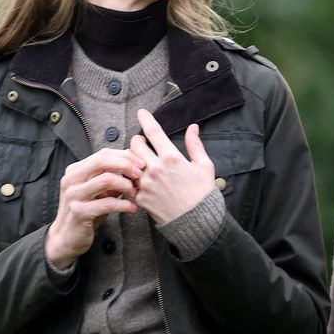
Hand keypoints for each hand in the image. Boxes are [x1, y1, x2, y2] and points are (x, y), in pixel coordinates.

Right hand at [45, 148, 143, 268]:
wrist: (67, 238)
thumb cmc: (86, 212)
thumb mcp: (99, 192)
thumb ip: (113, 178)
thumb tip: (136, 167)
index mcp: (75, 170)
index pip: (103, 154)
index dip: (124, 156)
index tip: (141, 163)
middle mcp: (71, 179)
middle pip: (102, 161)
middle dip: (126, 164)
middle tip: (140, 174)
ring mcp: (73, 195)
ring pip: (106, 179)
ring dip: (126, 185)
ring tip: (134, 193)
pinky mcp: (79, 212)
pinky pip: (107, 204)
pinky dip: (124, 205)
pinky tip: (132, 208)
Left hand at [129, 110, 215, 224]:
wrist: (196, 221)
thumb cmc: (202, 193)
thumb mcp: (204, 166)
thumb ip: (195, 145)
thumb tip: (193, 128)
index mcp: (171, 157)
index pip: (153, 132)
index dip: (146, 119)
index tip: (141, 112)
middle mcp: (155, 168)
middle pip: (135, 145)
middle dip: (138, 141)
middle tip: (143, 143)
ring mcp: (146, 183)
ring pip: (129, 163)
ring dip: (133, 159)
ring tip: (140, 162)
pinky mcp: (140, 197)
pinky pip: (130, 182)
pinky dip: (133, 179)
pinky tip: (140, 180)